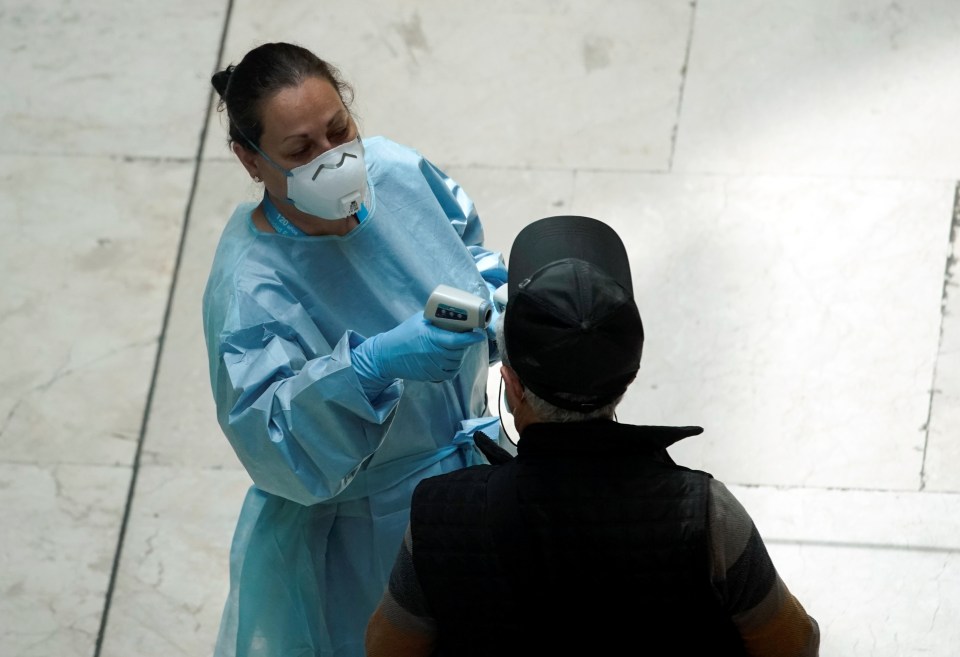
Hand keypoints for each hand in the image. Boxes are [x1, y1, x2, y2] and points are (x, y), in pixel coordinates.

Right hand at [353, 312, 484, 392]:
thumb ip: (436, 319)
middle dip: (465, 344)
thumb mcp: (419, 320)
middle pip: (460, 351)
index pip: (457, 340)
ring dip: (460, 355)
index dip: (471, 338)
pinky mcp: (431, 375)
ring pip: (457, 362)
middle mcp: (434, 353)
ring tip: (455, 347)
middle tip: (464, 336)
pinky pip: (450, 373)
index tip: (480, 334)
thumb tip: (456, 313)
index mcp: (432, 338)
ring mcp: (433, 366)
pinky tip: (449, 358)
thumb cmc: (403, 335)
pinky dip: (453, 366)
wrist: (387, 356)